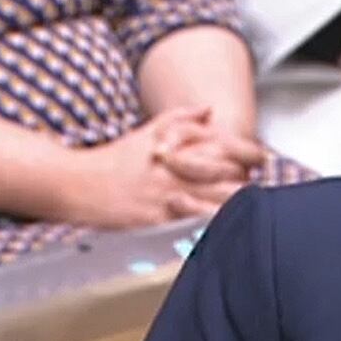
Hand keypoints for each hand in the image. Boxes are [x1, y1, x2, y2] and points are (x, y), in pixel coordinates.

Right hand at [60, 108, 246, 227]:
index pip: (229, 149)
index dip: (252, 155)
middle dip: (249, 185)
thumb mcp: (149, 131)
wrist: (78, 185)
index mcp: (178, 148)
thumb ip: (182, 118)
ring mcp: (169, 198)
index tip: (262, 159)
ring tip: (247, 211)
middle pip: (231, 179)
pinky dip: (214, 227)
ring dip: (237, 208)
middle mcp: (178, 172)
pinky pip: (196, 227)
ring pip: (219, 205)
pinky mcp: (160, 223)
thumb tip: (210, 110)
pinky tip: (225, 230)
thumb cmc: (116, 160)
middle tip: (255, 188)